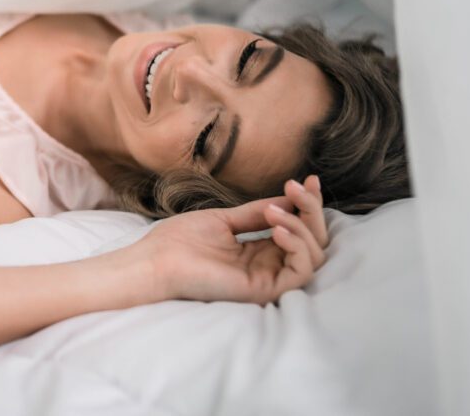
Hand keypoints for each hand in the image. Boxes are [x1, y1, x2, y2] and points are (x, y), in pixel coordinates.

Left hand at [135, 176, 328, 304]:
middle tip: (296, 186)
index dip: (308, 204)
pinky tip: (278, 229)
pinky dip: (298, 246)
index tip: (308, 179)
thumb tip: (289, 198)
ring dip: (303, 226)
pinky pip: (301, 272)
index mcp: (258, 251)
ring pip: (314, 256)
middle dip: (311, 210)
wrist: (155, 261)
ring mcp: (266, 279)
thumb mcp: (225, 219)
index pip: (299, 229)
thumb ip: (258, 213)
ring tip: (274, 210)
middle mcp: (267, 266)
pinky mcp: (263, 289)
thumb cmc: (180, 242)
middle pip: (314, 242)